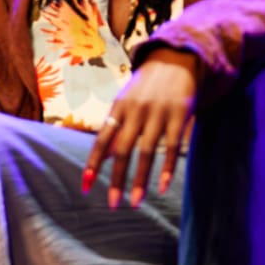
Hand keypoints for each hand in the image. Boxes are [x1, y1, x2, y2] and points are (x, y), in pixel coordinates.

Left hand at [82, 47, 199, 208]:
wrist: (175, 60)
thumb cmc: (146, 87)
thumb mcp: (125, 101)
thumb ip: (115, 126)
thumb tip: (104, 157)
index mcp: (117, 108)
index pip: (101, 140)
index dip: (93, 163)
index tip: (85, 186)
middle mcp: (135, 112)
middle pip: (122, 150)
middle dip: (116, 179)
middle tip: (112, 204)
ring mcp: (157, 113)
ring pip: (146, 152)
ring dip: (140, 180)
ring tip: (135, 202)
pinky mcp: (179, 115)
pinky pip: (172, 146)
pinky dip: (166, 167)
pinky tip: (162, 186)